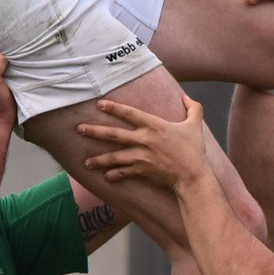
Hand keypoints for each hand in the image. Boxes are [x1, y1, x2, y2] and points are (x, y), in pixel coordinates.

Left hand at [77, 97, 211, 188]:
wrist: (194, 177)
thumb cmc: (194, 151)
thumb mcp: (195, 126)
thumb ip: (193, 109)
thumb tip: (186, 97)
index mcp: (154, 126)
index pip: (129, 113)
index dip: (113, 107)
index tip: (99, 104)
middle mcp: (144, 140)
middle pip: (114, 134)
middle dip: (94, 131)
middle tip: (79, 129)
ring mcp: (141, 156)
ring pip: (114, 157)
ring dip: (99, 159)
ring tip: (85, 162)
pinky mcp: (142, 171)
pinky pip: (124, 172)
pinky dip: (114, 174)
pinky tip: (105, 176)